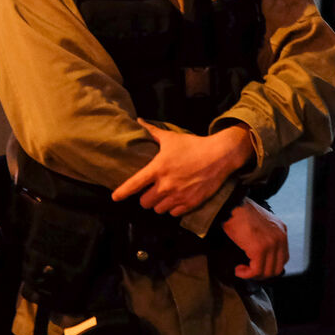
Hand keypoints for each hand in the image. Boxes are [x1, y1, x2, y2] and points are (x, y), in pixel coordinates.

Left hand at [111, 120, 254, 215]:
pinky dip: (172, 208)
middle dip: (145, 197)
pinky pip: (173, 213)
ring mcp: (178, 196)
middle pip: (144, 202)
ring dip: (158, 204)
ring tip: (163, 195)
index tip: (115, 197)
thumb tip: (139, 120)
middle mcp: (165, 185)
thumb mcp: (171, 137)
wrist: (219, 156)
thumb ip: (153, 131)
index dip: (122, 192)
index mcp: (158, 169)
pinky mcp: (190, 203)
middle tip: (151, 190)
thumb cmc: (192, 145)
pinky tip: (176, 199)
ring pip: (158, 210)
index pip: (134, 184)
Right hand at [222, 198, 288, 278]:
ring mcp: (271, 243)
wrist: (232, 205)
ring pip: (267, 271)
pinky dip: (246, 274)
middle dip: (262, 274)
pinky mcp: (260, 249)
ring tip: (242, 270)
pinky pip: (256, 271)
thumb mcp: (260, 222)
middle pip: (277, 267)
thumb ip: (265, 236)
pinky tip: (239, 270)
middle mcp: (280, 237)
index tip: (257, 266)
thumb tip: (258, 256)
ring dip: (253, 275)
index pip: (283, 257)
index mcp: (281, 230)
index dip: (270, 266)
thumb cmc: (240, 212)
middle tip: (249, 271)